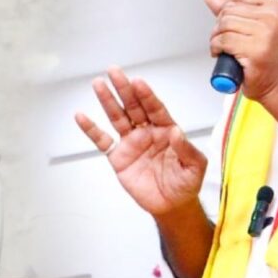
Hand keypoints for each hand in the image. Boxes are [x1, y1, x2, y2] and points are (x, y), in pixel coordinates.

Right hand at [75, 66, 206, 216]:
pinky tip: (82, 117)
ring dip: (108, 101)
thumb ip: (187, 149)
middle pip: (133, 106)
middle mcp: (147, 132)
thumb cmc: (185, 184)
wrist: (171, 206)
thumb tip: (177, 133)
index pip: (155, 108)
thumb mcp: (195, 167)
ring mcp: (131, 142)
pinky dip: (91, 129)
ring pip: (117, 117)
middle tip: (115, 72)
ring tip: (98, 85)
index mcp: (166, 130)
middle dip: (124, 88)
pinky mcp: (118, 156)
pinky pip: (102, 141)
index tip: (138, 82)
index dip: (146, 95)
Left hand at [205, 0, 277, 101]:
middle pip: (229, 9)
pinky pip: (223, 40)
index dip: (229, 9)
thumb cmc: (267, 58)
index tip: (233, 24)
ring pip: (224, 24)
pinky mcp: (255, 49)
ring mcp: (265, 32)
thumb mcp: (252, 27)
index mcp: (276, 6)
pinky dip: (216, 48)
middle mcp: (273, 17)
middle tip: (226, 40)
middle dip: (220, 25)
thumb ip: (231, 9)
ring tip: (225, 48)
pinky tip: (223, 54)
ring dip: (216, 38)